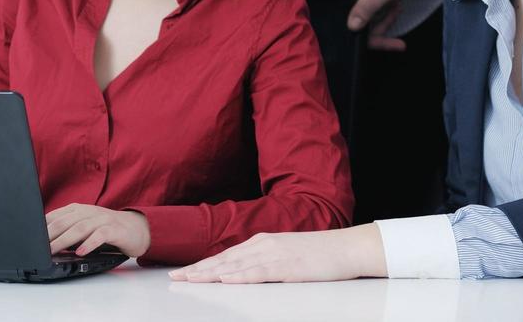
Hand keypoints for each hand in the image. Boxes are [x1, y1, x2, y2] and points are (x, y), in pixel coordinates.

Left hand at [46, 203, 149, 257]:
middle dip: (50, 234)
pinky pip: (101, 235)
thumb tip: (45, 242)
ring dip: (64, 239)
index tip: (30, 237)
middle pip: (66, 221)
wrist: (137, 228)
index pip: (57, 216)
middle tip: (36, 247)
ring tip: (52, 250)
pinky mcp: (115, 230)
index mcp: (80, 210)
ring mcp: (103, 220)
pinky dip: (89, 243)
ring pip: (81, 227)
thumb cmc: (107, 229)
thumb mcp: (86, 226)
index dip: (43, 226)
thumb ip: (68, 230)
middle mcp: (90, 212)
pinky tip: (80, 251)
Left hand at [170, 224, 385, 283]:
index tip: (184, 272)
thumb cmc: (320, 253)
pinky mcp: (287, 266)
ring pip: (235, 266)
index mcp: (264, 242)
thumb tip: (245, 270)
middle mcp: (265, 245)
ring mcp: (275, 255)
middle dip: (198, 269)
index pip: (227, 256)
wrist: (347, 247)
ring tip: (190, 280)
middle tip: (175, 277)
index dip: (203, 264)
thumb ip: (266, 260)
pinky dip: (239, 276)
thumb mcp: (287, 253)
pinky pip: (258, 273)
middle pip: (224, 259)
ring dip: (210, 273)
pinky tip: (224, 279)